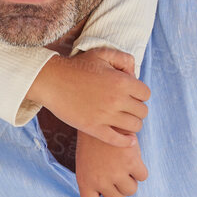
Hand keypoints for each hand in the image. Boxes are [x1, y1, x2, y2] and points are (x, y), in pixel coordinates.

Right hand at [28, 48, 148, 146]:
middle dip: (136, 109)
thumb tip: (135, 73)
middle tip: (126, 107)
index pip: (145, 94)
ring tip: (123, 119)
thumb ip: (123, 59)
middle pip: (142, 111)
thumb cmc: (76, 66)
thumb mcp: (101, 54)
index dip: (139, 94)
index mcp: (121, 81)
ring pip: (134, 126)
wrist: (51, 80)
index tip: (130, 95)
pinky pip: (117, 140)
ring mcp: (104, 115)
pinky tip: (128, 140)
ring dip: (132, 124)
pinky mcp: (93, 127)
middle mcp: (116, 99)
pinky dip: (126, 142)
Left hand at [74, 135, 147, 196]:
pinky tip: (132, 157)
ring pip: (132, 190)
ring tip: (123, 163)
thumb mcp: (86, 162)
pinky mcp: (131, 162)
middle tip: (117, 170)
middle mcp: (99, 180)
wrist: (102, 117)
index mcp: (84, 181)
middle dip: (119, 187)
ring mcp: (116, 173)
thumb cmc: (94, 142)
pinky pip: (142, 176)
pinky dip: (140, 169)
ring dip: (131, 179)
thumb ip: (94, 181)